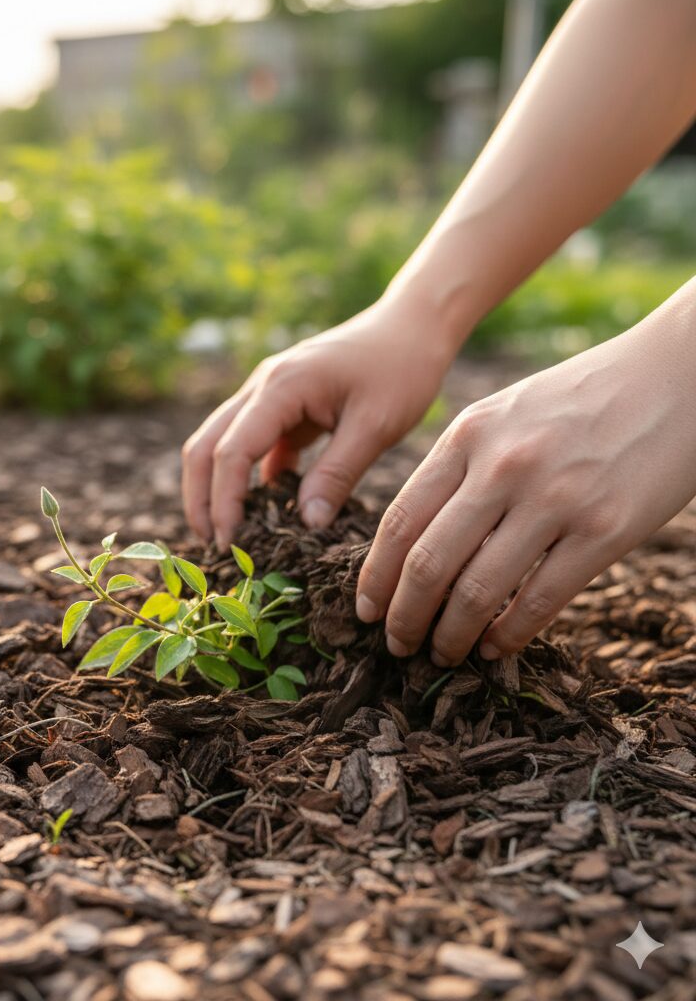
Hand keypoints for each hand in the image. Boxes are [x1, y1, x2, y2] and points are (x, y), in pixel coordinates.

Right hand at [181, 297, 455, 548]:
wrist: (414, 324)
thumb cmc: (402, 367)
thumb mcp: (376, 425)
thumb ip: (337, 474)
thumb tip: (307, 525)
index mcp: (281, 387)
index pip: (232, 451)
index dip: (224, 500)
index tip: (229, 542)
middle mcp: (262, 387)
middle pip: (206, 445)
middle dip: (202, 498)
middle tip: (214, 546)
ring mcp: (268, 394)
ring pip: (220, 443)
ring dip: (218, 487)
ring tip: (230, 533)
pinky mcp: (283, 406)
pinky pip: (252, 445)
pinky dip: (250, 478)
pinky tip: (267, 510)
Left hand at [356, 306, 695, 664]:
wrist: (677, 374)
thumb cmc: (581, 399)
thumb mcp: (503, 414)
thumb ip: (459, 467)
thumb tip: (415, 540)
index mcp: (467, 437)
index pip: (398, 522)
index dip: (375, 577)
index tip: (365, 610)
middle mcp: (501, 467)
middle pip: (427, 563)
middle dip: (404, 616)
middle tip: (397, 644)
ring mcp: (554, 498)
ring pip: (478, 590)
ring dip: (452, 635)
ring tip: (443, 655)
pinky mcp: (605, 529)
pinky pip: (541, 599)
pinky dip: (510, 634)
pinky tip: (496, 648)